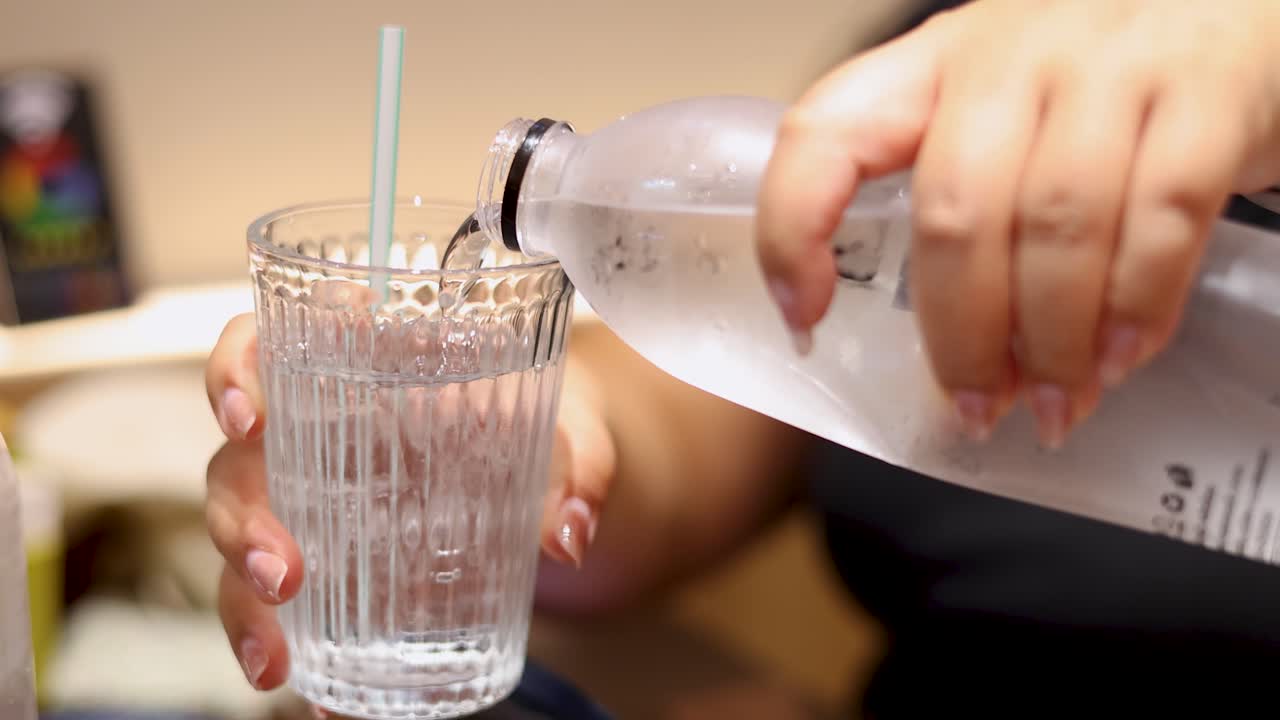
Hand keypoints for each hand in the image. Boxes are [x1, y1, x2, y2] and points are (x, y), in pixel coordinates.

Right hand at [204, 314, 615, 692]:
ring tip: (277, 662)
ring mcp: (315, 502)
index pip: (265, 348)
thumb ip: (578, 467)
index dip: (234, 373)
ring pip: (241, 543)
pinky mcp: (331, 560)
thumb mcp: (570, 429)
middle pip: (237, 466)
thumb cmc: (544, 421)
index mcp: (359, 372)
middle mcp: (316, 436)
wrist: (554, 468)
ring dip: (246, 602)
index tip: (248, 421)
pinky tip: (315, 693)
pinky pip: (283, 602)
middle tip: (284, 573)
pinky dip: (289, 646)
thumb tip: (570, 534)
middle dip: (243, 523)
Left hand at [757, 0, 1279, 447]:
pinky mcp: (1209, 91)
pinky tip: (1119, 358)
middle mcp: (1011, 53)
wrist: (1248, 2)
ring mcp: (1111, 64)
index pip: (826, 131)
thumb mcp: (1011, 105)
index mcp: (936, 61)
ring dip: (1050, 343)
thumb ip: (965, 192)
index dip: (795, 230)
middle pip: (955, 213)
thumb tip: (952, 345)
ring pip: (1055, 228)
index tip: (805, 318)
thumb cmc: (1110, 78)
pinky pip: (1160, 219)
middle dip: (961, 335)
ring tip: (1052, 405)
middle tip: (974, 406)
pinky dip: (1137, 306)